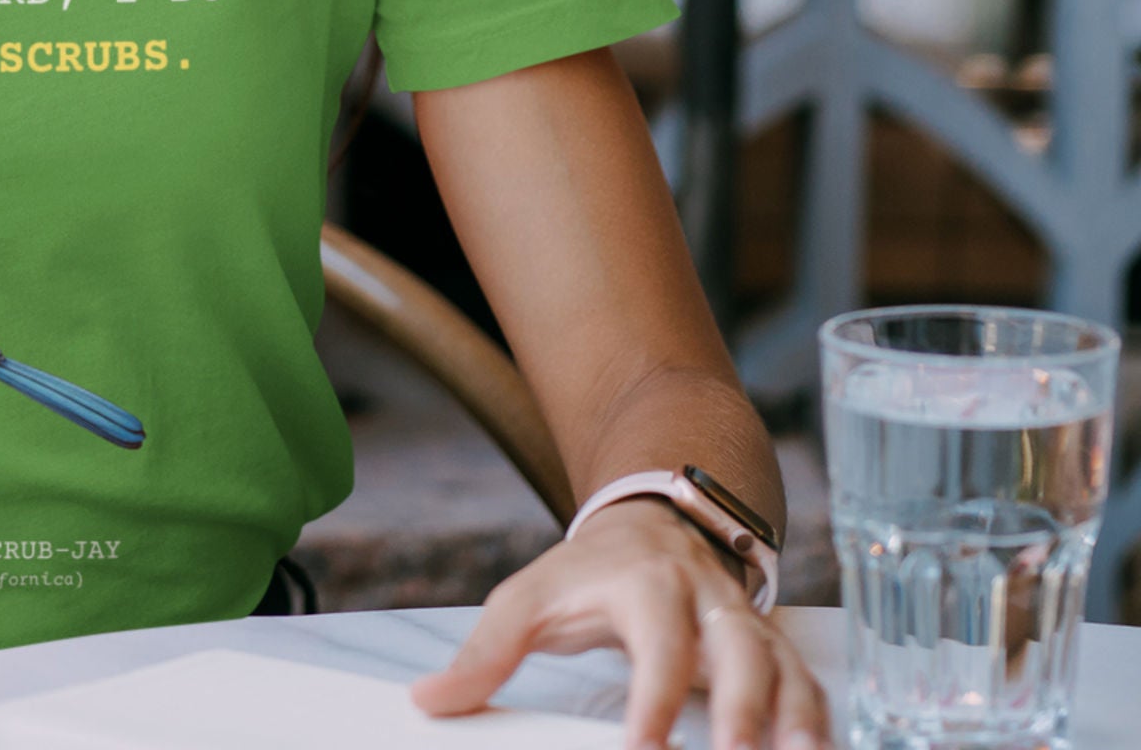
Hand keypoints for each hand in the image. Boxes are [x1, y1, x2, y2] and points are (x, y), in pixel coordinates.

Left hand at [408, 497, 832, 749]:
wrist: (658, 520)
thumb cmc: (590, 572)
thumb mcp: (530, 596)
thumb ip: (484, 651)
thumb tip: (430, 700)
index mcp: (647, 586)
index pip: (657, 646)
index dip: (655, 703)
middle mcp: (709, 604)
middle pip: (740, 657)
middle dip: (746, 716)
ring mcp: (748, 628)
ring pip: (788, 675)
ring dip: (797, 727)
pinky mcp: (775, 653)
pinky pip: (810, 690)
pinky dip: (818, 729)